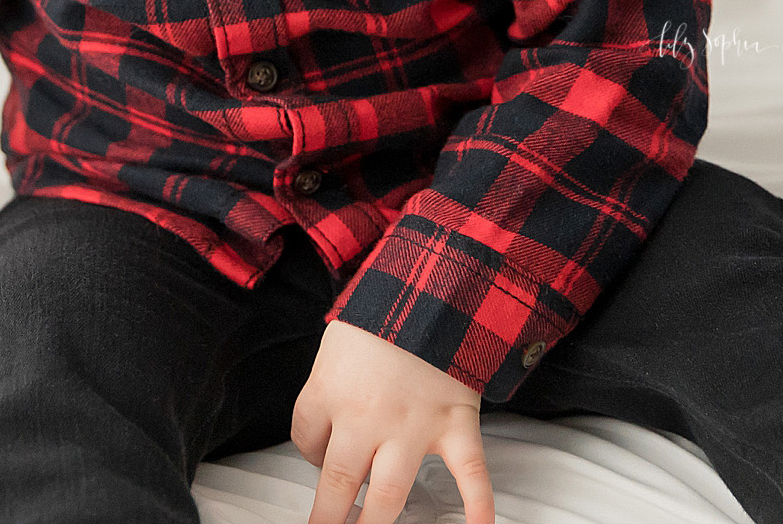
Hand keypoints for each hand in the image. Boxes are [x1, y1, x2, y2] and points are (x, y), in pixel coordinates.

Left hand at [291, 320, 494, 523]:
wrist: (434, 282)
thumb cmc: (383, 305)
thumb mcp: (337, 339)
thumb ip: (331, 382)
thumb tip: (330, 423)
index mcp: (330, 391)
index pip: (305, 438)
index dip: (309, 451)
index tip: (316, 456)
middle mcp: (366, 418)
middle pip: (336, 484)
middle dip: (327, 518)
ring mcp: (413, 427)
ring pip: (388, 494)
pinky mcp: (454, 424)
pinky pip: (469, 474)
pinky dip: (477, 505)